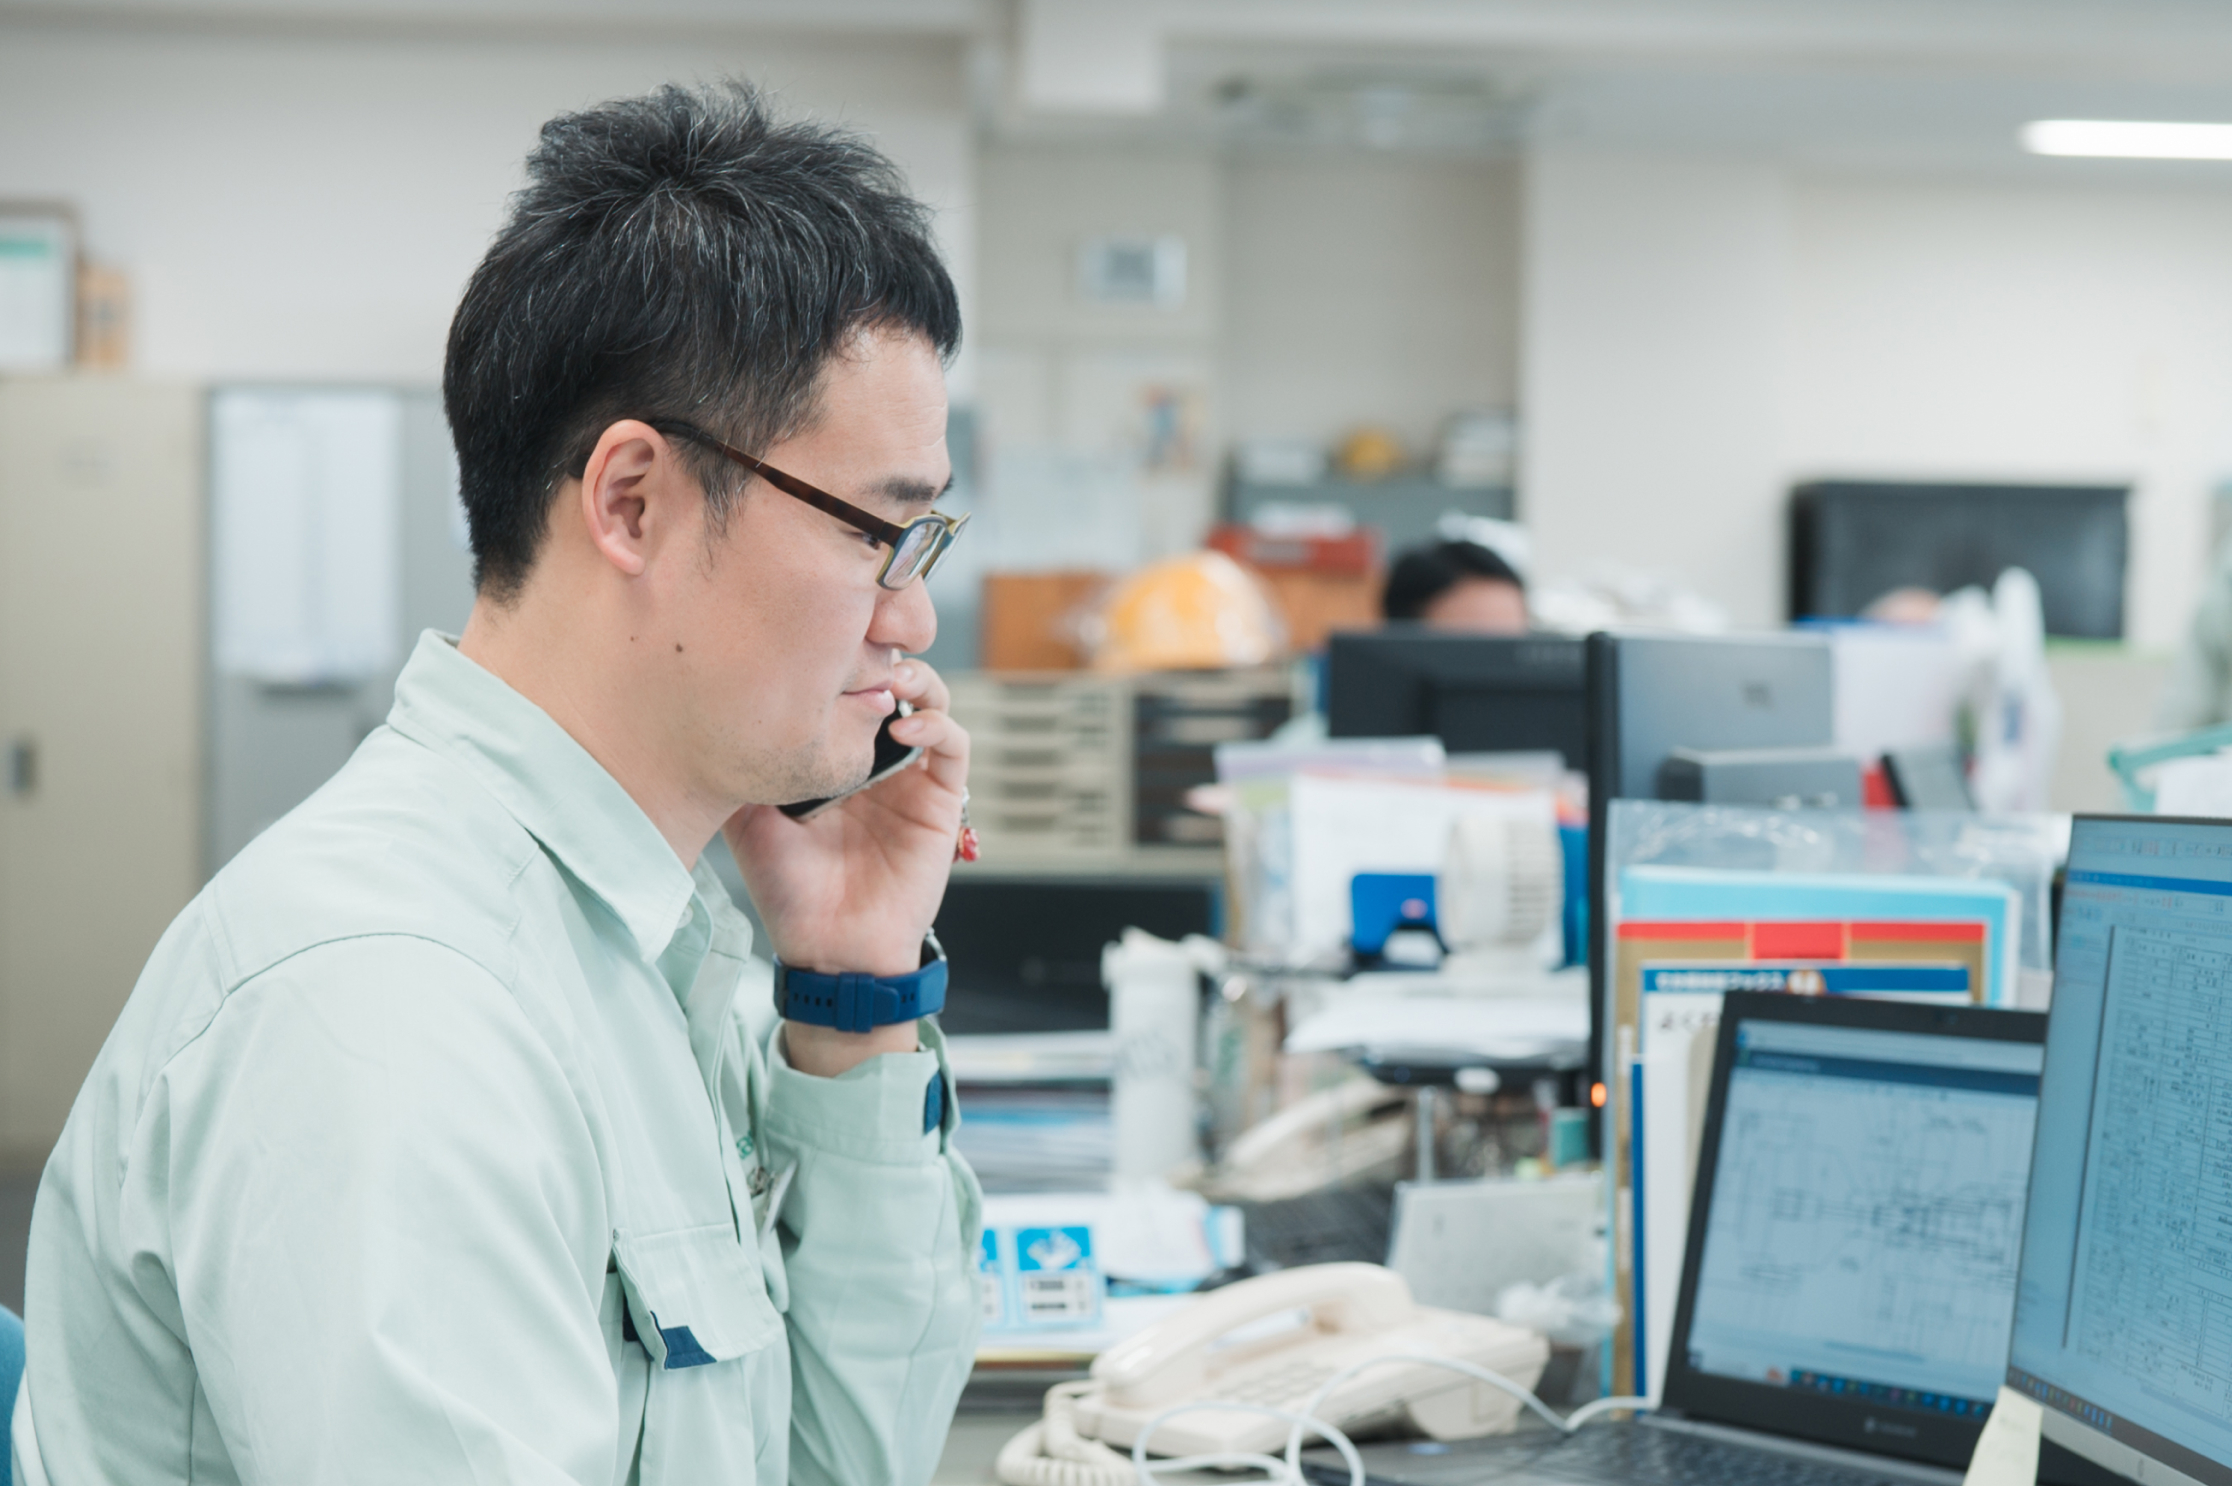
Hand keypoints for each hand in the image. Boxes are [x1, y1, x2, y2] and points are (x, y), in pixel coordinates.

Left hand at [725, 658, 967, 1073]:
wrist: (828, 949)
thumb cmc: (789, 893)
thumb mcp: (747, 817)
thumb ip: (745, 767)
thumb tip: (722, 713)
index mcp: (832, 756)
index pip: (844, 688)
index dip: (838, 661)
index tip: (814, 646)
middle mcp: (874, 758)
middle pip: (890, 682)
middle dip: (878, 656)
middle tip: (858, 649)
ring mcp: (911, 776)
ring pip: (930, 701)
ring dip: (916, 680)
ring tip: (889, 680)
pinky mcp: (941, 799)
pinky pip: (954, 747)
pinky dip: (937, 726)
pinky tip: (907, 729)